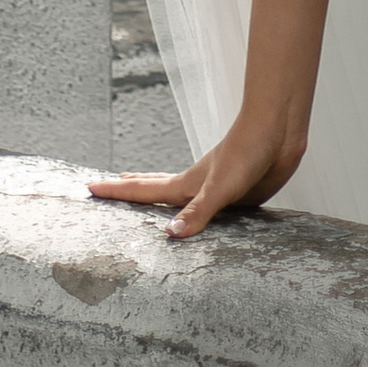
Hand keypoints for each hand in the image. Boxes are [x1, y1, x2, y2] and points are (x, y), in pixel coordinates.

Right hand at [89, 109, 304, 240]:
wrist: (278, 131)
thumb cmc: (248, 152)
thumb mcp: (220, 188)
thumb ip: (197, 212)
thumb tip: (170, 235)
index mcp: (186, 184)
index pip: (143, 189)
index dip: (116, 190)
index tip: (90, 187)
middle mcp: (196, 185)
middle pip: (155, 186)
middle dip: (131, 188)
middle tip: (111, 185)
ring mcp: (214, 187)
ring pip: (179, 193)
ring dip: (159, 193)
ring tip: (146, 191)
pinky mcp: (235, 191)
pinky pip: (205, 204)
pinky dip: (193, 206)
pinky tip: (201, 208)